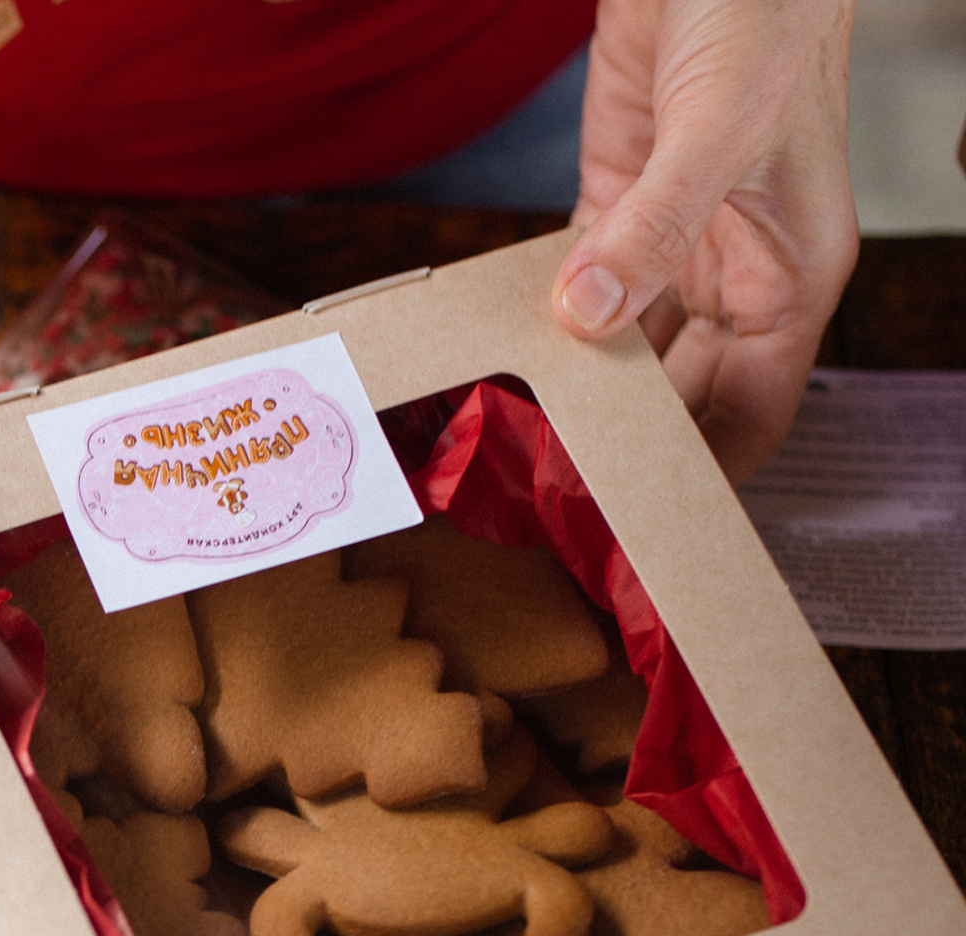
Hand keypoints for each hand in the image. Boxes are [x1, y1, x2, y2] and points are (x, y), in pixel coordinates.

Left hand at [550, 0, 859, 480]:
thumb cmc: (765, 6)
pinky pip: (583, 294)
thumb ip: (655, 226)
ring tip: (519, 456)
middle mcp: (736, 273)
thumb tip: (590, 316)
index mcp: (789, 277)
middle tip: (551, 503)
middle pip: (680, 398)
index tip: (635, 524)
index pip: (749, 413)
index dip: (699, 474)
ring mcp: (674, 244)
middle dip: (625, 447)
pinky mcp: (616, 207)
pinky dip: (547, 331)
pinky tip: (505, 370)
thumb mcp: (720, 125)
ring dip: (579, 397)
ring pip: (626, 355)